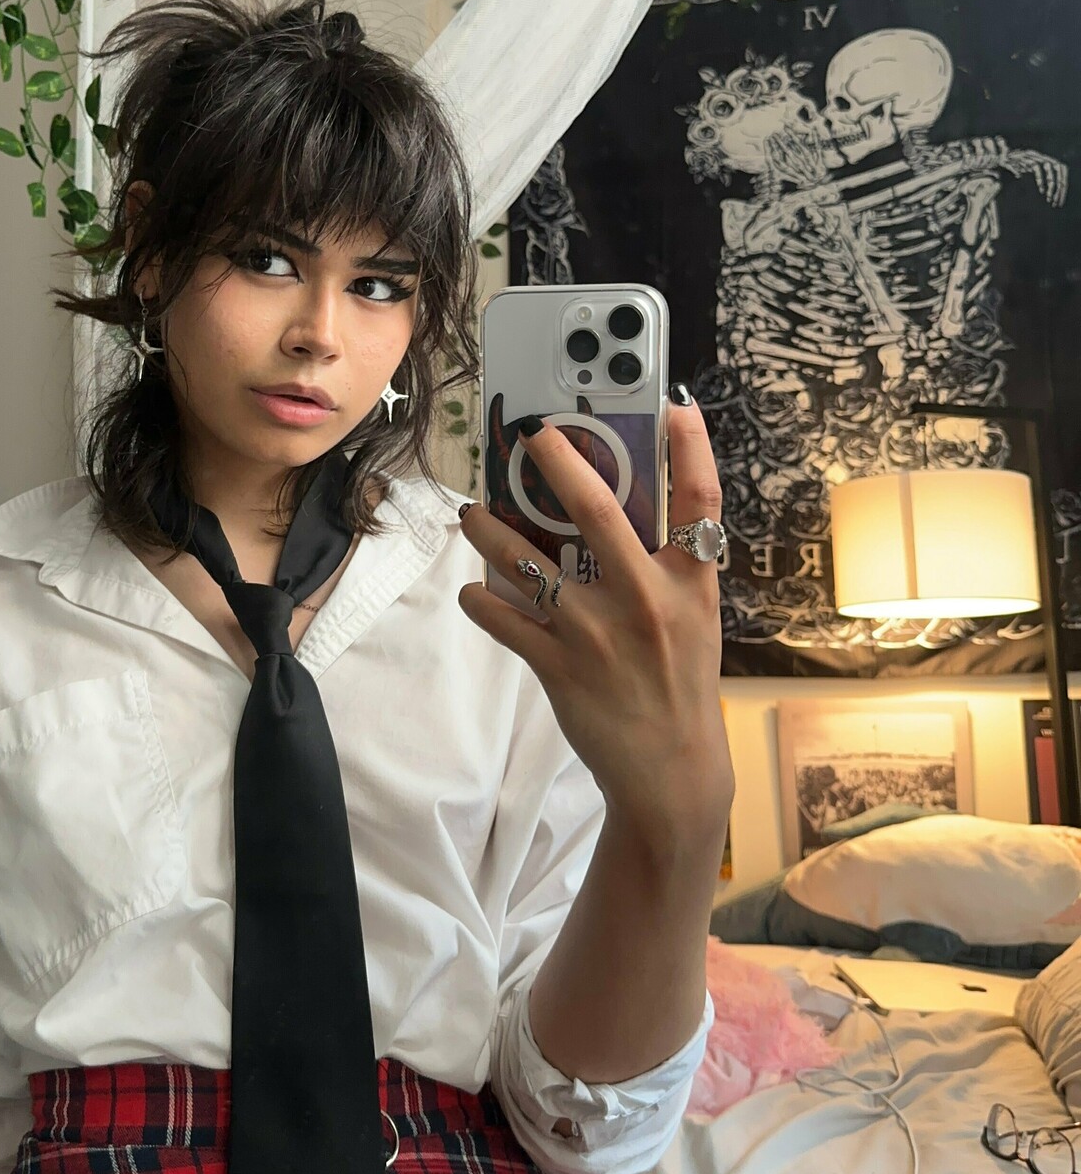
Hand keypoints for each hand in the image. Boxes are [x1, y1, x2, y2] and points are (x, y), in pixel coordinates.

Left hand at [456, 397, 733, 854]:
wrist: (670, 769)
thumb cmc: (680, 685)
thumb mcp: (693, 620)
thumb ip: (664, 569)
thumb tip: (611, 515)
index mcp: (689, 585)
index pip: (699, 505)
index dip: (692, 450)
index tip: (675, 404)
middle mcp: (646, 600)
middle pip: (599, 513)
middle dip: (561, 464)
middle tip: (531, 435)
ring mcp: (598, 632)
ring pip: (529, 561)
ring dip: (491, 531)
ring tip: (472, 514)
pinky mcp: (559, 665)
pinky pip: (503, 616)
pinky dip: (482, 600)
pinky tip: (477, 593)